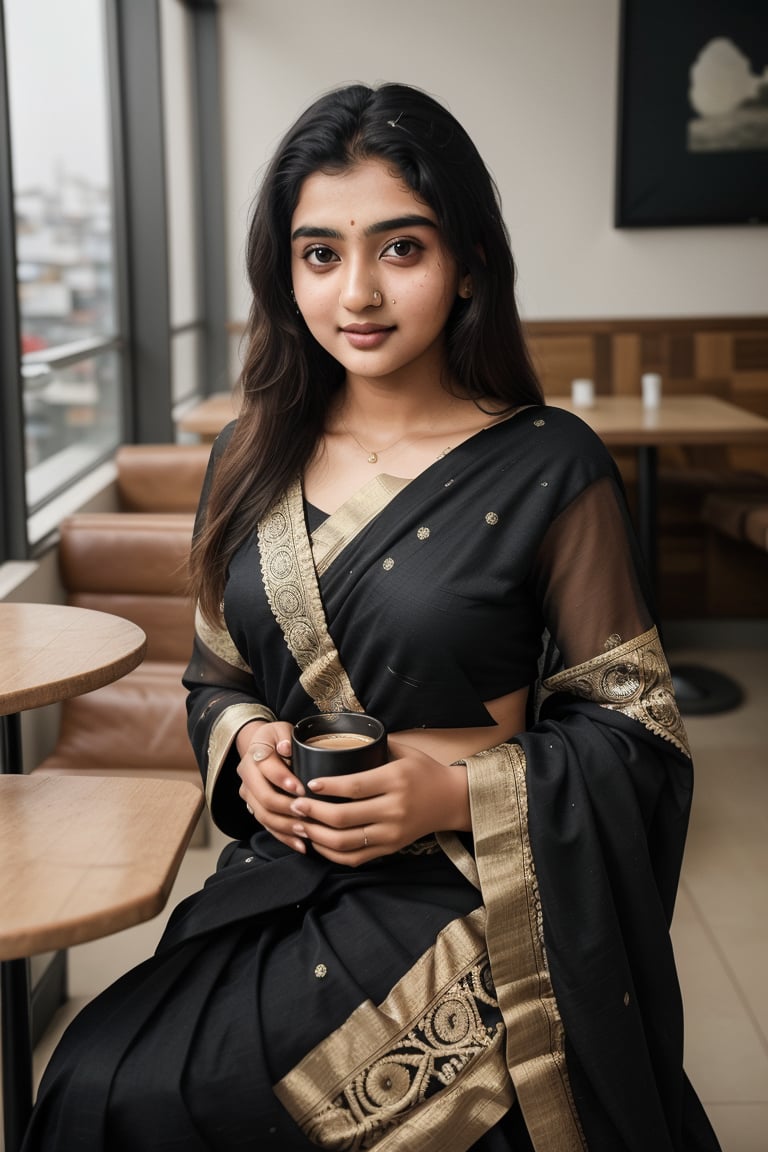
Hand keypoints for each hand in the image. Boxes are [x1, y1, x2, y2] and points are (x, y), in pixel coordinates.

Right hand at [236, 720, 308, 853]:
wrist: (261, 747)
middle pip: (263, 797)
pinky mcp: (255, 809)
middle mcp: (247, 777)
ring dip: (286, 826)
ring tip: (306, 831)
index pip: (266, 768)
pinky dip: (284, 837)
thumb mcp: (281, 729)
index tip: (302, 789)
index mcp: (254, 754)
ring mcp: (249, 795)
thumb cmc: (277, 738)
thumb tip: (286, 746)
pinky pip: (267, 826)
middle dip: (286, 807)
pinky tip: (301, 844)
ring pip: (264, 816)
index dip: (283, 779)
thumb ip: (285, 735)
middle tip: (306, 812)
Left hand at [285, 738, 469, 866]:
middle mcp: (394, 809)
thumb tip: (340, 735)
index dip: (328, 787)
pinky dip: (332, 853)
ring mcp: (392, 832)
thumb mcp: (405, 751)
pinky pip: (355, 857)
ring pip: (346, 841)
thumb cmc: (424, 771)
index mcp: (395, 780)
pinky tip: (318, 843)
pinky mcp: (391, 848)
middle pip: (344, 817)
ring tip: (299, 824)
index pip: (354, 786)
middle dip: (313, 812)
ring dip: (317, 835)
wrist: (452, 800)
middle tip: (294, 805)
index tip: (308, 784)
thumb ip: (375, 744)